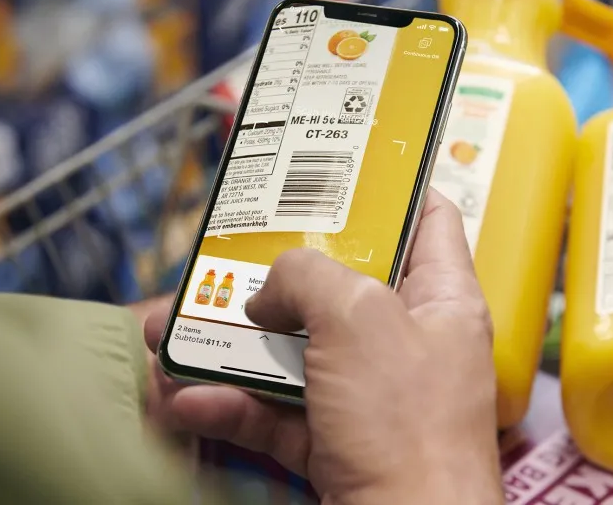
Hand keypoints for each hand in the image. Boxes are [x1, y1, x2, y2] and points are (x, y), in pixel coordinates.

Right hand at [144, 190, 502, 504]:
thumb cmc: (406, 425)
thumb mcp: (358, 320)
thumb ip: (309, 277)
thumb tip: (269, 288)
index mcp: (441, 299)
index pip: (427, 218)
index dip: (387, 185)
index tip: (335, 167)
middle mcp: (409, 343)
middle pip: (340, 286)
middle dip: (273, 274)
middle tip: (225, 253)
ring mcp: (372, 397)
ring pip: (295, 352)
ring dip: (231, 344)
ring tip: (171, 330)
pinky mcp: (337, 444)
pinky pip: (276, 413)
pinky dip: (232, 406)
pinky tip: (186, 401)